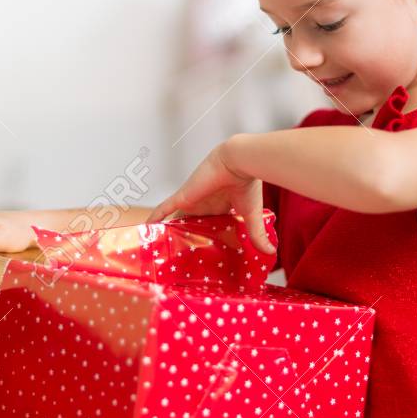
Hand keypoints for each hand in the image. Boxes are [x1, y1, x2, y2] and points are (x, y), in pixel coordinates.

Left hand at [148, 141, 274, 254]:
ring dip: (168, 229)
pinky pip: (164, 209)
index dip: (204, 235)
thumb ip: (257, 234)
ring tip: (159, 246)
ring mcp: (192, 201)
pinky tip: (145, 228)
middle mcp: (204, 204)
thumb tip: (271, 251)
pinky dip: (155, 217)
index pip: (209, 224)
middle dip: (184, 236)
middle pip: (190, 223)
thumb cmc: (248, 184)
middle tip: (177, 255)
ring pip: (175, 218)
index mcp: (220, 207)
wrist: (240, 162)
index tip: (201, 251)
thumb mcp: (251, 215)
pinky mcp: (183, 197)